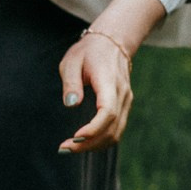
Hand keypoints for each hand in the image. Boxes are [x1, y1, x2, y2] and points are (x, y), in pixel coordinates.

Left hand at [58, 0, 165, 153]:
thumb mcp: (72, 61)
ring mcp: (126, 101)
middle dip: (88, 143)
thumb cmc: (89, 51)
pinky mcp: (124, 106)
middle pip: (112, 128)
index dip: (93, 129)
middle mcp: (122, 94)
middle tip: (64, 148)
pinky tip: (83, 142)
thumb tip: (71, 104)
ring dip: (94, 145)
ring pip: (116, 133)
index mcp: (109, 81)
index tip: (75, 137)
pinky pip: (116, 130)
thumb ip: (71, 83)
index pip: (108, 112)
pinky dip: (101, 140)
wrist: (113, 41)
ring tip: (71, 147)